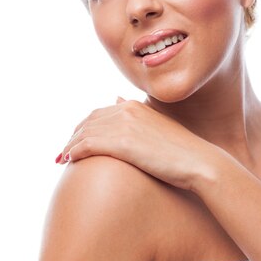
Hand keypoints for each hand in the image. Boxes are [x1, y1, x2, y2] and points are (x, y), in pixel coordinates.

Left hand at [55, 97, 217, 190]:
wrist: (198, 162)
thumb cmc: (182, 151)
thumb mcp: (158, 125)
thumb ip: (137, 114)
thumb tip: (115, 98)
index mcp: (134, 105)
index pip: (98, 113)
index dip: (84, 127)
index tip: (75, 141)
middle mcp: (125, 109)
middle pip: (88, 121)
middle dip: (73, 136)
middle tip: (63, 152)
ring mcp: (123, 124)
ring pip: (84, 133)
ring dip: (69, 146)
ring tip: (61, 160)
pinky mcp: (121, 142)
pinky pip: (87, 144)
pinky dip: (74, 151)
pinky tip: (70, 162)